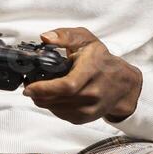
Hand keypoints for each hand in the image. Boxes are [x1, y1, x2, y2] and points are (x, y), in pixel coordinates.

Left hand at [22, 28, 141, 123]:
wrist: (123, 84)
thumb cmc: (102, 60)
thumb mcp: (86, 40)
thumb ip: (65, 36)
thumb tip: (45, 38)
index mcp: (90, 72)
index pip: (66, 86)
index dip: (44, 88)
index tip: (29, 87)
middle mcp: (92, 93)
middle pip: (58, 100)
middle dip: (38, 95)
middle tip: (29, 87)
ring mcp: (90, 108)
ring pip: (57, 109)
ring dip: (43, 101)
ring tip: (38, 90)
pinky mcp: (86, 117)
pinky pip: (63, 115)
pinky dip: (52, 107)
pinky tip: (51, 97)